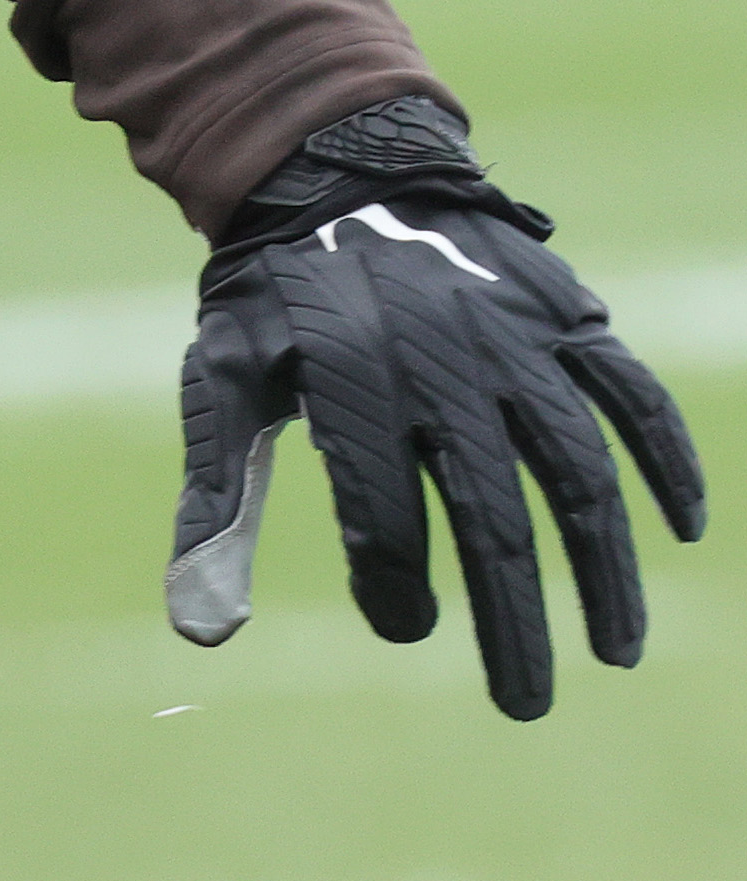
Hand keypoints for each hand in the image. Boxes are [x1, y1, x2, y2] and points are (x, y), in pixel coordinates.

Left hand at [171, 96, 702, 717]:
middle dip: (513, 622)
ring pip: (578, 471)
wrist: (338, 175)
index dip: (394, 588)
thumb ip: (217, 506)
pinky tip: (679, 526)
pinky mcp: (565, 320)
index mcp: (351, 388)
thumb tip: (202, 637)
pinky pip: (631, 394)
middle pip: (492, 519)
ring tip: (616, 649)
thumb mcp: (223, 386)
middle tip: (526, 705)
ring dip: (605, 567)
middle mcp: (443, 370)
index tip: (403, 630)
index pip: (383, 517)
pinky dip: (666, 457)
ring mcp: (515, 345)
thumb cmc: (274, 302)